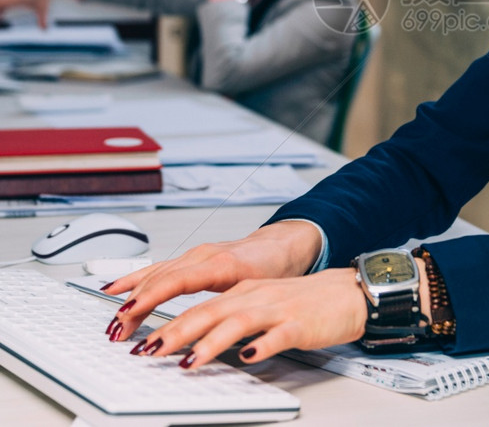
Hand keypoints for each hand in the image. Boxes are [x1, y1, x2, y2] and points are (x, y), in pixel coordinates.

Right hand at [102, 220, 321, 338]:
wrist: (282, 245)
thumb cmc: (273, 266)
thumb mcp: (259, 290)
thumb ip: (234, 309)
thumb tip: (215, 336)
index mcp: (220, 263)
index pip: (177, 280)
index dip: (151, 297)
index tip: (130, 313)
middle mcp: (203, 256)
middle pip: (160, 280)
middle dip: (135, 306)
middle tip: (116, 332)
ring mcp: (195, 255)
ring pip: (156, 274)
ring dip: (131, 297)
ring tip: (113, 321)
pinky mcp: (191, 258)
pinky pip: (158, 268)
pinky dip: (135, 278)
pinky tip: (115, 288)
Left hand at [120, 269, 366, 367]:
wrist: (347, 293)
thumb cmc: (305, 303)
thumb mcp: (263, 305)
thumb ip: (232, 319)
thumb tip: (197, 342)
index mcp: (245, 291)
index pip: (199, 306)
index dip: (166, 321)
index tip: (139, 338)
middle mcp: (256, 296)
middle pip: (209, 312)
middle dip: (175, 332)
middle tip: (146, 350)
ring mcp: (278, 309)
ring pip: (238, 322)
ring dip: (210, 341)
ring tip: (187, 361)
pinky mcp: (299, 324)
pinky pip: (277, 336)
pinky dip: (261, 346)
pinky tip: (248, 357)